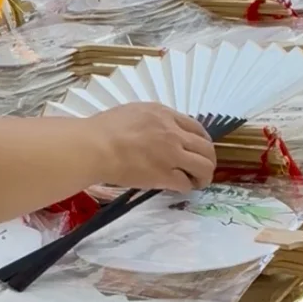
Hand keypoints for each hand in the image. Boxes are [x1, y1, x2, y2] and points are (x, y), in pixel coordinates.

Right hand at [88, 103, 216, 192]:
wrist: (93, 147)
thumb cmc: (104, 130)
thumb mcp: (134, 113)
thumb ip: (155, 121)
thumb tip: (164, 133)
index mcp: (164, 115)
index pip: (197, 128)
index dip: (203, 142)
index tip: (200, 150)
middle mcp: (173, 133)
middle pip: (207, 148)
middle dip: (209, 161)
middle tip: (202, 170)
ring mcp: (171, 154)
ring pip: (204, 167)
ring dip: (204, 176)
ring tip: (198, 182)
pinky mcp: (165, 175)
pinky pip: (186, 183)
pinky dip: (186, 187)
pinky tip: (180, 188)